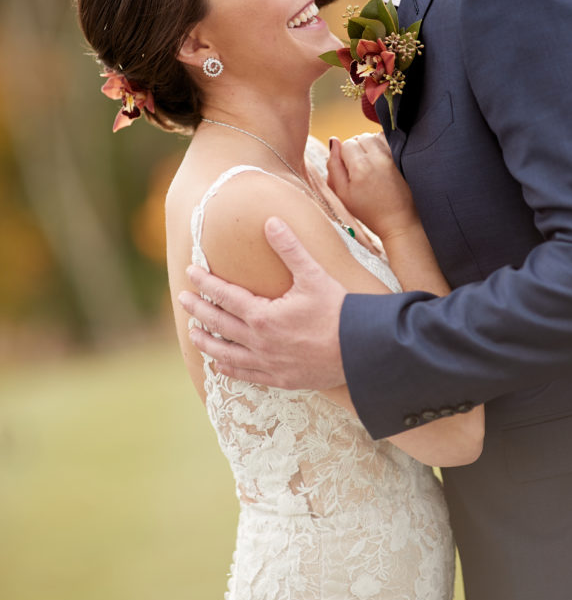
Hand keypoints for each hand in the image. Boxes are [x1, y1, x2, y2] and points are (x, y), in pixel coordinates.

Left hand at [179, 217, 346, 388]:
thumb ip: (289, 248)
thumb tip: (271, 221)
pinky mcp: (280, 379)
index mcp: (263, 315)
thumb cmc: (338, 310)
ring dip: (207, 342)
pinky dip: (229, 369)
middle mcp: (259, 341)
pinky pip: (246, 375)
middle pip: (219, 324)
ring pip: (226, 353)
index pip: (225, 295)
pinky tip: (220, 366)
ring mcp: (268, 363)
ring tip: (193, 334)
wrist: (361, 350)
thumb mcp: (313, 274)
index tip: (190, 272)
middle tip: (182, 298)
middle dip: (199, 309)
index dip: (205, 282)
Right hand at [327, 132, 418, 240]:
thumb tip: (334, 141)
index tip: (350, 171)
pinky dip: (384, 146)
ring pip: (375, 136)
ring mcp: (393, 156)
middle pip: (361, 137)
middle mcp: (378, 157)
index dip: (344, 156)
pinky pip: (390, 141)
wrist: (398, 221)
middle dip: (357, 148)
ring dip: (371, 146)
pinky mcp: (404, 158)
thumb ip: (334, 166)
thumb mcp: (342, 194)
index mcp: (360, 167)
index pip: (346, 143)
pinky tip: (382, 161)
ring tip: (371, 164)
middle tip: (360, 169)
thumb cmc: (368, 211)